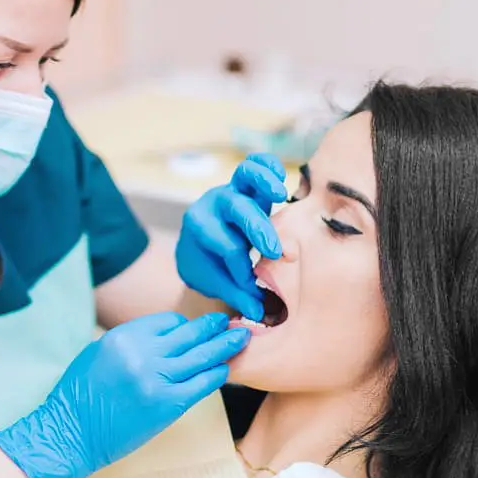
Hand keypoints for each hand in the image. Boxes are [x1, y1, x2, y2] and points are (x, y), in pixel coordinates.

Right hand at [0, 312, 248, 477]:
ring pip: (201, 356)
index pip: (167, 321)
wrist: (70, 434)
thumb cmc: (80, 396)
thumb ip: (131, 342)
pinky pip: (202, 384)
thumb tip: (165, 336)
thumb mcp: (98, 353)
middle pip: (189, 334)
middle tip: (230, 322)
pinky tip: (225, 369)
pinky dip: (216, 374)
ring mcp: (156, 379)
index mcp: (123, 337)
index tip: (192, 331)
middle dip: (212, 327)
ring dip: (225, 345)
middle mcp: (141, 353)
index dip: (183, 325)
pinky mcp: (167, 405)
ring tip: (241, 338)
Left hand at [175, 153, 285, 320]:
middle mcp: (213, 204)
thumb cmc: (207, 266)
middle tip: (274, 252)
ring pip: (245, 175)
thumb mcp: (213, 283)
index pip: (226, 245)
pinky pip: (257, 165)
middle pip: (236, 209)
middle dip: (257, 230)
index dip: (240, 267)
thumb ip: (236, 295)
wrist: (196, 246)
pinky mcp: (247, 186)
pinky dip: (269, 166)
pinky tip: (282, 178)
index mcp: (199, 228)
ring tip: (281, 195)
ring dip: (264, 182)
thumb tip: (258, 311)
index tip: (249, 285)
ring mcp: (231, 190)